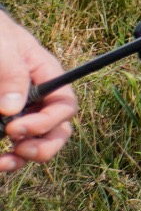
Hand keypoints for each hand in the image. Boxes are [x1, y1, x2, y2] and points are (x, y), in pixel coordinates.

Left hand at [0, 12, 76, 171]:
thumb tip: (12, 109)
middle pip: (59, 131)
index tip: (15, 129)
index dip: (46, 123)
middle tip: (18, 149)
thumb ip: (13, 75)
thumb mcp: (5, 49)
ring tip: (3, 162)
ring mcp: (24, 114)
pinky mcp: (6, 124)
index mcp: (49, 79)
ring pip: (38, 144)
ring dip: (23, 159)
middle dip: (43, 147)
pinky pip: (14, 148)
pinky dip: (7, 159)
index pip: (64, 107)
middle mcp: (41, 100)